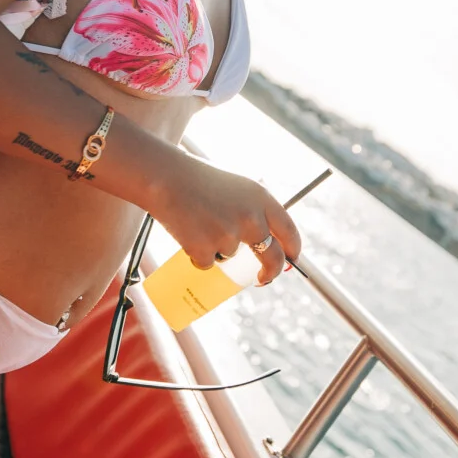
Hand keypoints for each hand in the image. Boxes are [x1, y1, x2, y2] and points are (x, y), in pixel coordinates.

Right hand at [151, 155, 302, 285]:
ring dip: (217, 249)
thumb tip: (266, 239)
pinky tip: (187, 230)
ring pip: (230, 256)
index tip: (292, 260)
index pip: (288, 230)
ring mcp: (229, 236)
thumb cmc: (198, 179)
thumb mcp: (236, 187)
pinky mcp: (206, 250)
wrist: (164, 178)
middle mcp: (251, 218)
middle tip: (262, 278)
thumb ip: (253, 209)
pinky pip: (207, 262)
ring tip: (198, 223)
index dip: (293, 249)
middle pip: (272, 257)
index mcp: (261, 198)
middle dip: (270, 272)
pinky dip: (198, 254)